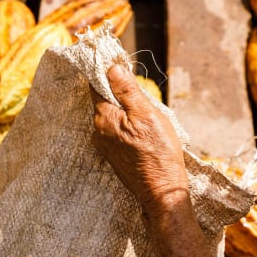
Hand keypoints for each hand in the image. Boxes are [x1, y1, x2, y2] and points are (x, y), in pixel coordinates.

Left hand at [90, 65, 187, 213]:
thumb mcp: (146, 114)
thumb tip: (111, 68)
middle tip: (142, 95)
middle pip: (104, 100)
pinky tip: (144, 131)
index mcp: (102, 117)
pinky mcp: (113, 154)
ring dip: (126, 110)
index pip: (96, 85)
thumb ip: (127, 90)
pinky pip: (116, 130)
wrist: (161, 191)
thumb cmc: (157, 152)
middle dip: (120, 93)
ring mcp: (104, 144)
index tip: (119, 64)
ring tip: (147, 117)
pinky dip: (127, 124)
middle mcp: (97, 130)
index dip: (107, 72)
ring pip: (111, 115)